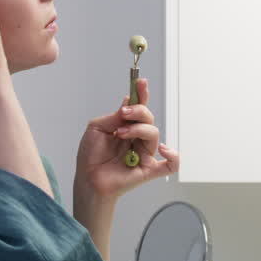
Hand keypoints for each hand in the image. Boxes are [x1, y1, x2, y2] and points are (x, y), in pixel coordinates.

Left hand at [75, 78, 179, 200]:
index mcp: (126, 126)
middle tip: (123, 114)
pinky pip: (169, 165)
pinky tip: (164, 149)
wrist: (87, 178)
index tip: (140, 82)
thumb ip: (115, 116)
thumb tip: (129, 100)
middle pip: (148, 118)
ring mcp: (144, 153)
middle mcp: (137, 138)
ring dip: (138, 130)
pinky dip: (173, 157)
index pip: (139, 108)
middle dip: (138, 112)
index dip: (142, 94)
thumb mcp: (98, 128)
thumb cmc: (91, 155)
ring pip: (153, 134)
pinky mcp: (148, 169)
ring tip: (120, 133)